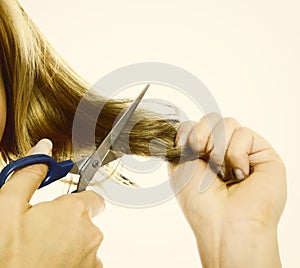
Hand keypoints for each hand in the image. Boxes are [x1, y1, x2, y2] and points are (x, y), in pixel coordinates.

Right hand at [0, 139, 103, 267]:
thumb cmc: (5, 253)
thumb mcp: (7, 206)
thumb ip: (30, 174)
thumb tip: (45, 147)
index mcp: (75, 212)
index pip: (92, 196)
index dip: (77, 199)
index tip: (63, 206)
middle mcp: (91, 234)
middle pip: (87, 220)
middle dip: (69, 222)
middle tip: (41, 232)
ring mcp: (92, 259)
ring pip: (85, 242)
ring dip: (70, 243)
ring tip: (41, 252)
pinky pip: (85, 261)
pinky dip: (72, 261)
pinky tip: (48, 264)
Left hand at [169, 115, 285, 267]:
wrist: (224, 223)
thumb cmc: (199, 200)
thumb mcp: (179, 166)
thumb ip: (182, 141)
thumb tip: (184, 127)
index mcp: (202, 154)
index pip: (196, 124)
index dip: (188, 132)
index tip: (185, 148)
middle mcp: (222, 150)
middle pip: (211, 119)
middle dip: (201, 138)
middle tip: (204, 162)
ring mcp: (242, 151)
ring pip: (227, 123)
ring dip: (218, 148)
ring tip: (223, 172)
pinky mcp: (262, 153)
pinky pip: (244, 133)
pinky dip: (236, 154)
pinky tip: (240, 174)